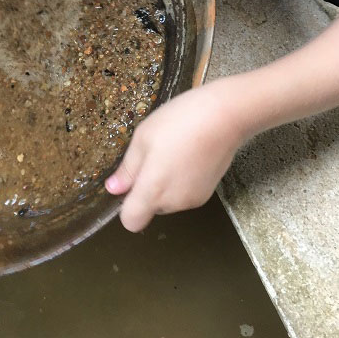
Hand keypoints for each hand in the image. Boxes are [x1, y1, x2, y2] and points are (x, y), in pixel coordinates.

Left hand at [105, 80, 246, 230]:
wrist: (225, 116)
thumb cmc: (179, 122)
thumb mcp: (144, 136)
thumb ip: (128, 168)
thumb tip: (113, 189)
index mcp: (153, 190)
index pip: (131, 221)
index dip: (126, 205)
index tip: (130, 181)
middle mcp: (173, 203)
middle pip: (151, 207)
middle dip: (147, 188)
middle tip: (153, 154)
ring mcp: (193, 200)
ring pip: (169, 200)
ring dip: (166, 183)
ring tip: (174, 150)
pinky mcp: (209, 193)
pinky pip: (185, 193)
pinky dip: (182, 180)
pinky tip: (189, 154)